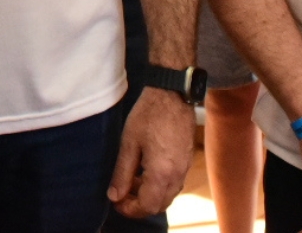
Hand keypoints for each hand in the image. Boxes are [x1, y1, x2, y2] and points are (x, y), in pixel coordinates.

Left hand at [107, 87, 194, 217]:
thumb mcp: (129, 143)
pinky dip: (159, 185)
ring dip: (150, 195)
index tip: (116, 202)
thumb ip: (122, 172)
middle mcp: (177, 174)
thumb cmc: (149, 114)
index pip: (147, 206)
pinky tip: (145, 171)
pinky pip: (174, 183)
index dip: (130, 209)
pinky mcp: (187, 159)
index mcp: (162, 173)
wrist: (173, 93)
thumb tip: (114, 196)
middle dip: (139, 205)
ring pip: (168, 195)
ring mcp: (185, 167)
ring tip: (131, 181)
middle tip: (121, 195)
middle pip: (159, 205)